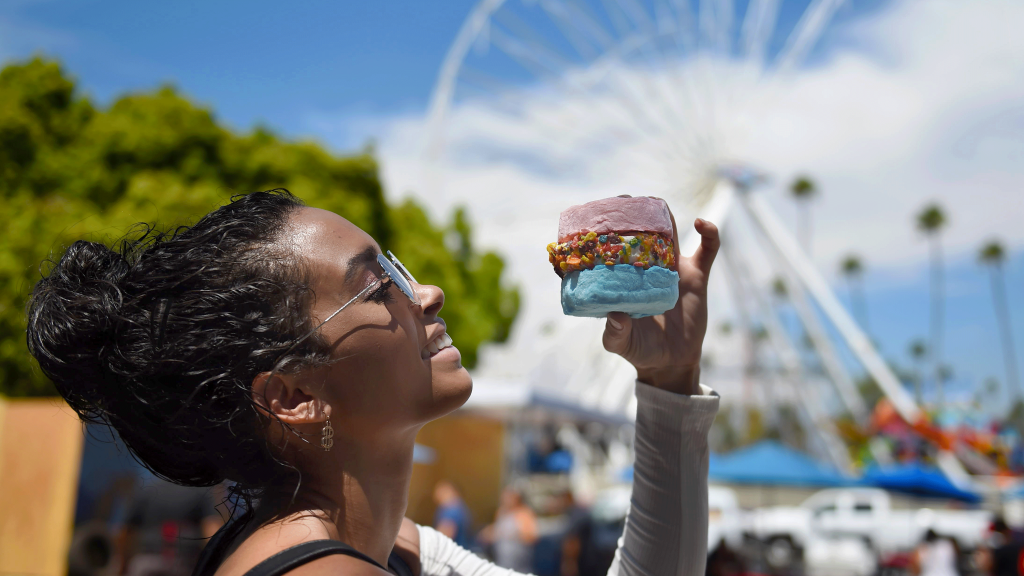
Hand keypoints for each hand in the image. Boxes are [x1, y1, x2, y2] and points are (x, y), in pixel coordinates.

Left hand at [602, 209, 719, 394]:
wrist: (671, 362)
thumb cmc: (639, 350)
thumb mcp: (620, 344)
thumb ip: (615, 332)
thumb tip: (616, 315)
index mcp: (624, 278)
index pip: (612, 248)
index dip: (604, 231)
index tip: (593, 218)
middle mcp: (646, 268)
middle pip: (639, 231)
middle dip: (631, 214)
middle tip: (622, 202)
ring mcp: (672, 269)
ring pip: (669, 232)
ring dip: (663, 216)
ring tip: (655, 204)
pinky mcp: (696, 275)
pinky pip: (708, 249)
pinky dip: (709, 232)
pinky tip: (702, 223)